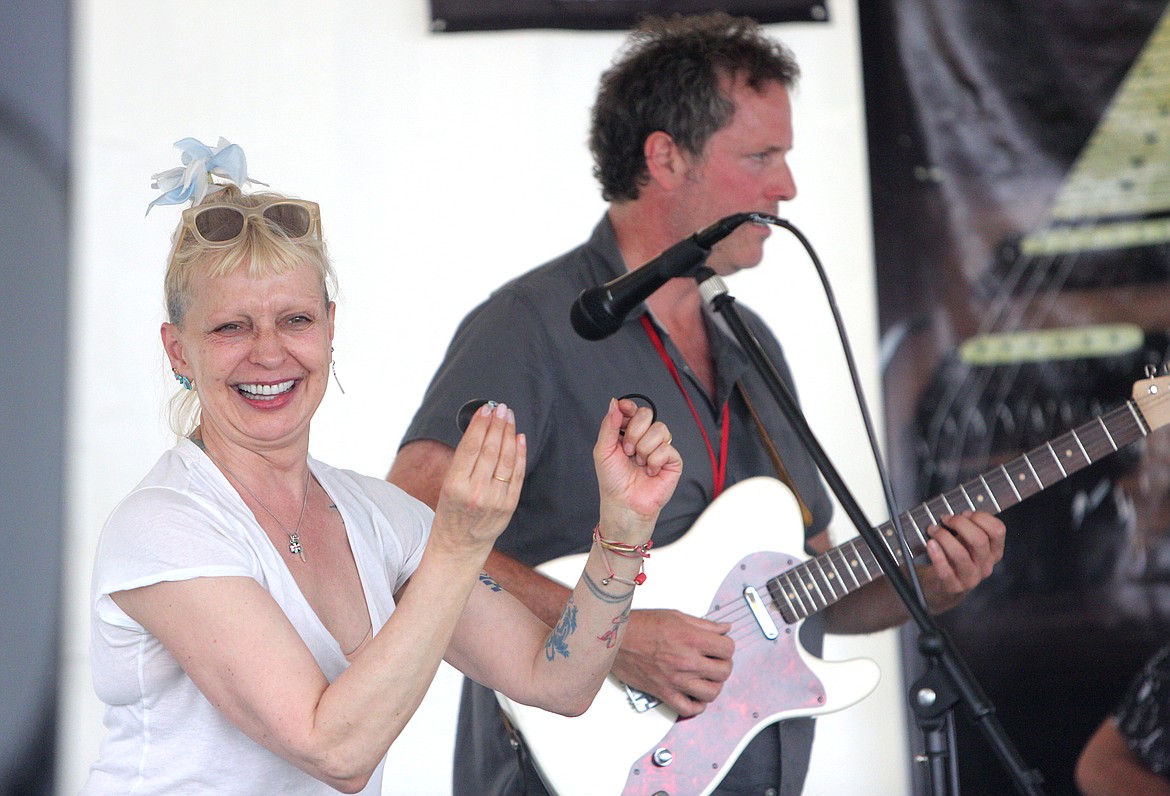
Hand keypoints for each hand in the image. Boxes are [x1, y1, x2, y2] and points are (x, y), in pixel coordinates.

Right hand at [431, 402, 525, 554]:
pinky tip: (519, 438)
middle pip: (490, 450)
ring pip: (506, 460)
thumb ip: (464, 461)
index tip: (485, 409)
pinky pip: (516, 475)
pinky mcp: (508, 506)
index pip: (470, 448)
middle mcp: (476, 492)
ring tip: (509, 418)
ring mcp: (494, 500)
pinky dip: (519, 454)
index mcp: (455, 485)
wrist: (460, 545)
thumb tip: (481, 429)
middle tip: (501, 408)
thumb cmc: (451, 511)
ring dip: (509, 434)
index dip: (480, 425)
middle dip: (497, 425)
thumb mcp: (447, 485)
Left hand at [594, 397, 681, 536]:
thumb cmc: (612, 480)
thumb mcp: (603, 450)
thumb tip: (615, 401)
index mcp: (628, 432)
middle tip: (627, 450)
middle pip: (647, 414)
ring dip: (644, 448)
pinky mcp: (673, 460)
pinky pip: (667, 448)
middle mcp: (646, 437)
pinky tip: (649, 472)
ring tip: (638, 463)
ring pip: (659, 429)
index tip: (623, 410)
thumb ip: (609, 425)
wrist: (624, 503)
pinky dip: (654, 461)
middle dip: (634, 432)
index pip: (633, 409)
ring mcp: (660, 447)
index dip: (629, 407)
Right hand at [612, 609, 732, 717]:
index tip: (720, 647)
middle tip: (715, 661)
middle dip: (723, 666)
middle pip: (724, 671)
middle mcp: (686, 660)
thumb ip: (703, 624)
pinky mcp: (664, 693)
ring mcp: (676, 679)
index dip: (727, 647)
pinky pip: (689, 709)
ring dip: (713, 685)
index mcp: (691, 638)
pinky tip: (695, 696)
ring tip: (706, 678)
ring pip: (712, 693)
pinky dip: (697, 706)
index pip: (727, 649)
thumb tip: (723, 628)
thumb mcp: (675, 616)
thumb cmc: (640, 626)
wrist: (614, 639)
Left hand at [922, 510, 1005, 610]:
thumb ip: (969, 528)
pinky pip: (945, 571)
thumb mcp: (968, 542)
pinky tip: (930, 544)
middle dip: (960, 524)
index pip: (998, 530)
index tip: (964, 513)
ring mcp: (971, 577)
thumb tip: (961, 514)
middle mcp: (986, 565)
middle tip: (946, 519)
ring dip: (944, 537)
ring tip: (933, 530)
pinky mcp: (954, 586)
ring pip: (961, 555)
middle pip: (979, 540)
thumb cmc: (955, 556)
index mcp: (994, 551)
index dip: (981, 517)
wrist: (943, 584)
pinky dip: (936, 555)